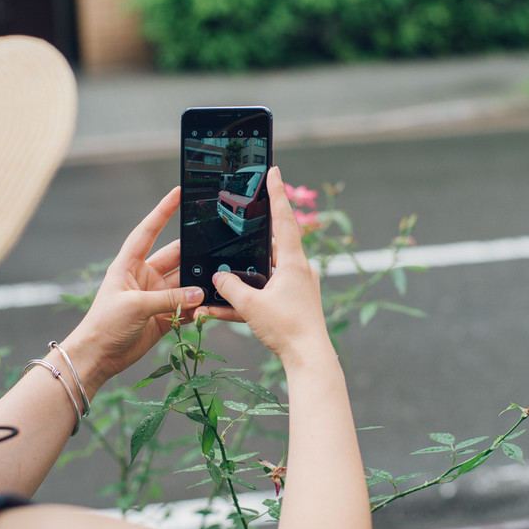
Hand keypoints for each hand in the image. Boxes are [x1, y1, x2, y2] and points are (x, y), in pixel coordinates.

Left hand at [64, 187, 203, 391]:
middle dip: (193, 253)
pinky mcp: (164, 316)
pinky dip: (198, 307)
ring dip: (198, 284)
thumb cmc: (104, 325)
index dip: (162, 211)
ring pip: (184, 283)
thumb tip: (199, 293)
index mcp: (129, 265)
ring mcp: (155, 296)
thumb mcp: (135, 306)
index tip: (177, 193)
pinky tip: (210, 305)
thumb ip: (169, 298)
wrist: (98, 357)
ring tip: (216, 282)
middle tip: (215, 247)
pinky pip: (186, 306)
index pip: (148, 231)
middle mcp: (144, 277)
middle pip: (174, 257)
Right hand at [210, 167, 331, 365]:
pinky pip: (266, 293)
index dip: (276, 193)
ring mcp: (297, 286)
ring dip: (246, 271)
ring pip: (266, 270)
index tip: (274, 170)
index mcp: (293, 262)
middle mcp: (298, 269)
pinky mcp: (293, 303)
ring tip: (223, 269)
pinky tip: (220, 310)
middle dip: (255, 232)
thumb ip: (231, 289)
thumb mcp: (251, 306)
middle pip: (273, 242)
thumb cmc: (287, 329)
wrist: (309, 359)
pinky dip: (248, 296)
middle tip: (243, 213)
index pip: (284, 218)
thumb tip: (218, 276)